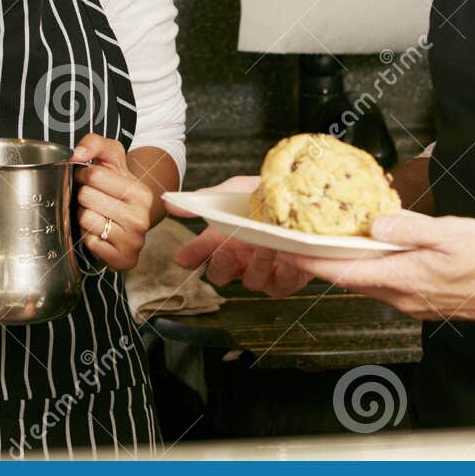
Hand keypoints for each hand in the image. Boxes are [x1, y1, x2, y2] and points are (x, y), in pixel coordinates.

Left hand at [72, 133, 158, 271]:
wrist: (130, 220)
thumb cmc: (117, 187)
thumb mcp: (111, 158)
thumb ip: (94, 143)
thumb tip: (76, 154)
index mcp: (141, 192)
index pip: (95, 175)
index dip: (84, 175)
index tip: (89, 180)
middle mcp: (141, 218)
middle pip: (87, 197)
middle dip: (83, 196)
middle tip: (93, 199)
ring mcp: (134, 241)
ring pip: (86, 220)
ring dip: (83, 216)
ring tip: (96, 214)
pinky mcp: (123, 260)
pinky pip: (89, 243)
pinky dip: (87, 237)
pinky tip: (99, 232)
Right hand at [172, 177, 312, 297]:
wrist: (305, 196)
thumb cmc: (266, 195)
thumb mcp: (234, 191)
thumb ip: (205, 199)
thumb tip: (170, 202)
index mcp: (224, 240)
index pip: (201, 254)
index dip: (192, 256)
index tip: (185, 257)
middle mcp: (241, 260)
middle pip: (220, 275)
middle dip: (221, 264)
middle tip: (225, 250)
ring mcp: (263, 271)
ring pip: (251, 281)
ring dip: (257, 264)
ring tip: (265, 246)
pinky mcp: (288, 280)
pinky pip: (282, 284)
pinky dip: (285, 271)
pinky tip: (288, 255)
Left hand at [282, 212, 474, 321]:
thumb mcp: (449, 233)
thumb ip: (407, 229)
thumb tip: (374, 225)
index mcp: (404, 278)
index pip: (343, 272)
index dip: (311, 263)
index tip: (286, 252)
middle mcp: (403, 296)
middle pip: (351, 279)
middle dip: (323, 262)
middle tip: (299, 243)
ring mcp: (413, 301)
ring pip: (369, 281)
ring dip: (348, 265)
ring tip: (332, 242)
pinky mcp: (424, 300)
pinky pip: (388, 284)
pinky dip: (373, 268)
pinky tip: (376, 252)